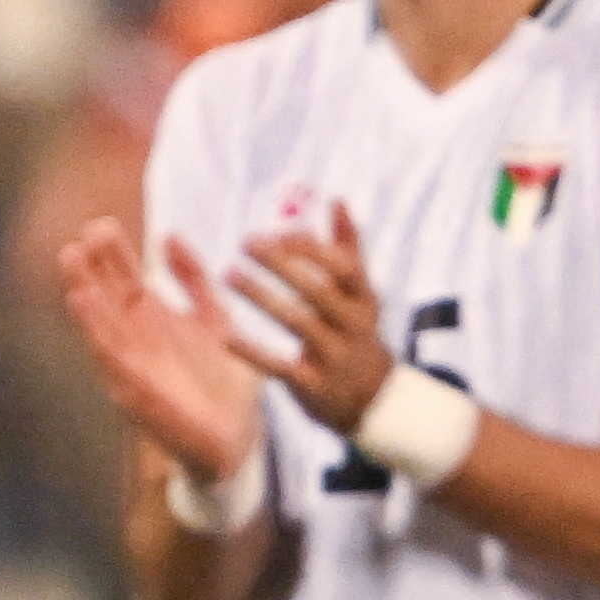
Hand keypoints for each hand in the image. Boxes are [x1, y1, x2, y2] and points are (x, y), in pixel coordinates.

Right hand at [42, 214, 264, 481]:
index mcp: (154, 322)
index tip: (99, 224)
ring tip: (71, 264)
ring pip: (101, 326)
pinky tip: (85, 309)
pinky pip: (113, 361)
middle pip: (107, 299)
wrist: (239, 440)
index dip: (111, 254)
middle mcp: (137, 342)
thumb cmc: (225, 383)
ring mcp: (133, 369)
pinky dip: (98, 334)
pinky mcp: (137, 394)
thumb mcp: (215, 319)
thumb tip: (169, 235)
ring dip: (85, 295)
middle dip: (91, 270)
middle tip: (80, 237)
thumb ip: (195, 280)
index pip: (125, 280)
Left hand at [228, 209, 401, 436]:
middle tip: (246, 242)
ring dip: (262, 297)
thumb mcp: (360, 292)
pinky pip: (280, 366)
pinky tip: (225, 336)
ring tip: (229, 274)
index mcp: (364, 298)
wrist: (375, 400)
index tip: (278, 232)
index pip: (343, 267)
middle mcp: (353, 325)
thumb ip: (348, 246)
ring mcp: (334, 356)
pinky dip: (253, 352)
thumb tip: (337, 199)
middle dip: (282, 264)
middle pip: (318, 291)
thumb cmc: (357, 331)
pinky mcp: (313, 385)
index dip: (312, 248)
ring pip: (297, 323)